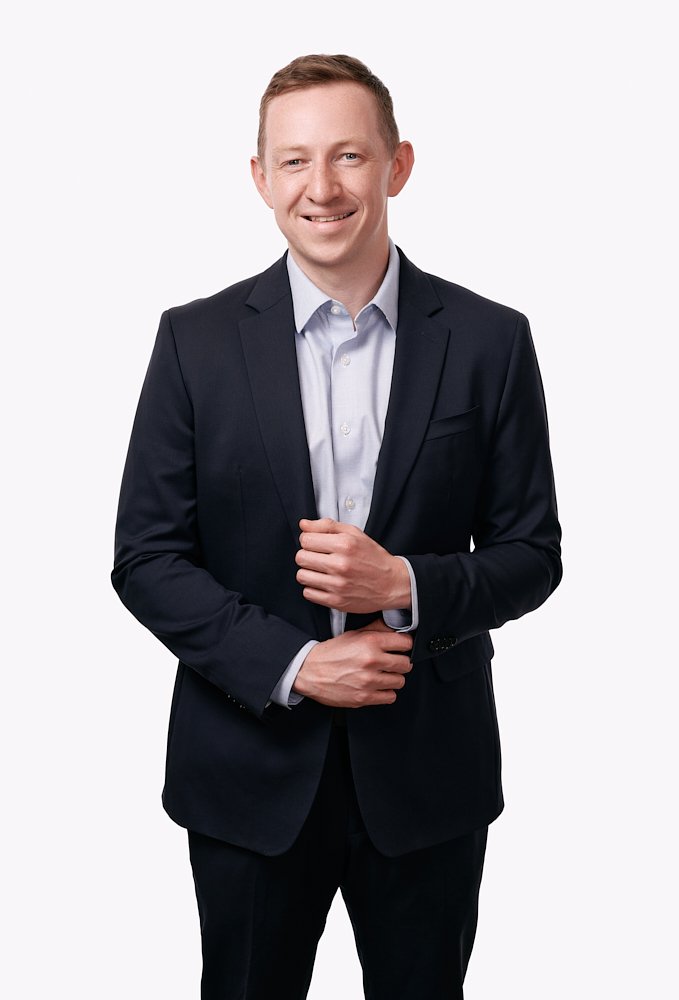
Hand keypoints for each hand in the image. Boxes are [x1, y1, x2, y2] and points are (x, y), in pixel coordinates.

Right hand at [292, 620, 412, 707]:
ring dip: (393, 679)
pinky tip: (377, 686)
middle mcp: (371, 660)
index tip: (401, 648)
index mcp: (370, 642)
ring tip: (382, 675)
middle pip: (406, 664)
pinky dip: (386, 692)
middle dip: (401, 663)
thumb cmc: (331, 653)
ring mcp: (369, 680)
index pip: (405, 642)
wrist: (309, 671)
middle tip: (392, 663)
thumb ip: (376, 630)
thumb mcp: (354, 634)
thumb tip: (395, 627)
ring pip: (400, 681)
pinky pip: (390, 696)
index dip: (404, 645)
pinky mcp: (365, 697)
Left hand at [295, 518, 410, 613]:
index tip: (315, 544)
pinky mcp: (336, 601)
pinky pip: (308, 593)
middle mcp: (340, 564)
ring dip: (308, 572)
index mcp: (344, 544)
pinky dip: (313, 588)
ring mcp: (338, 584)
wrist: (392, 584)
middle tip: (318, 557)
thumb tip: (303, 525)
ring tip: (321, 571)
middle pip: (301, 557)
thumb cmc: (373, 557)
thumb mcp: (354, 534)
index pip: (306, 540)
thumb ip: (327, 526)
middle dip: (307, 555)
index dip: (308, 540)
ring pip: (302, 576)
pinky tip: (325, 583)